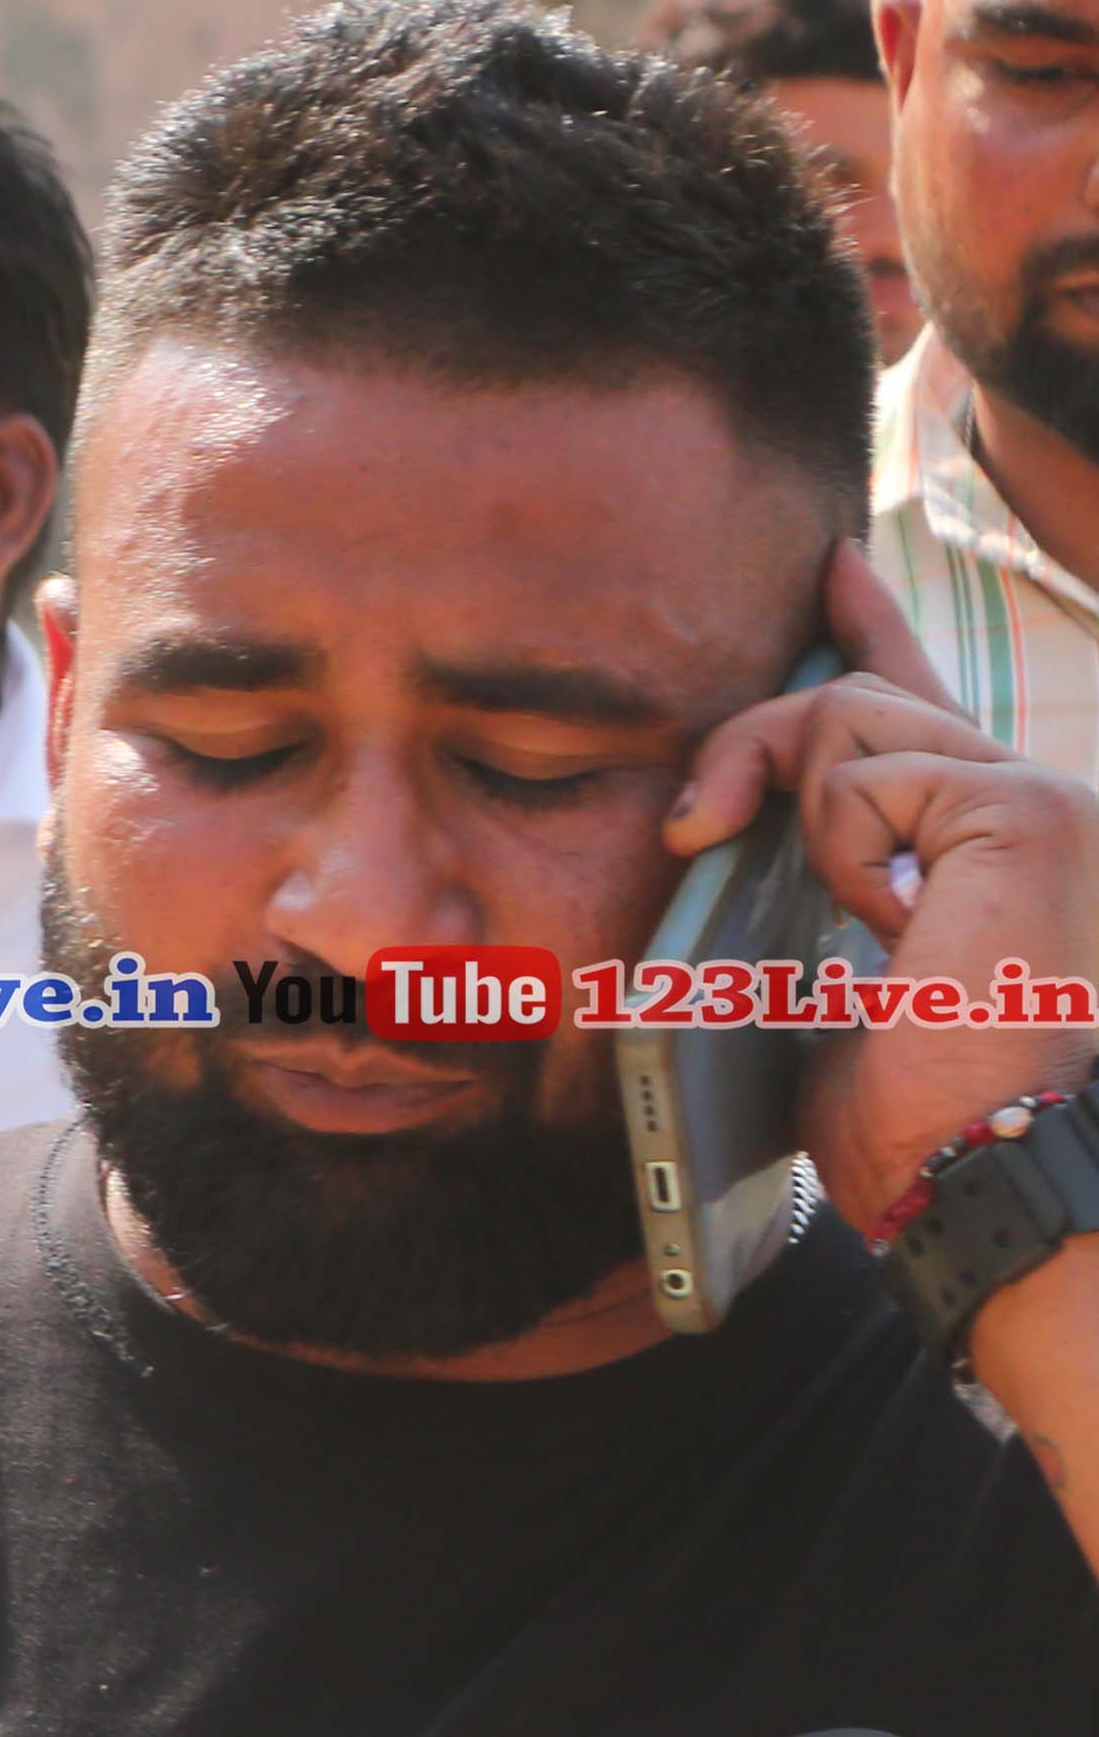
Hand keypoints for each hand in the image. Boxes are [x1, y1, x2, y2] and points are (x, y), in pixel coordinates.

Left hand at [664, 541, 1098, 1235]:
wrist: (971, 1167)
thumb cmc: (908, 1115)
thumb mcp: (827, 979)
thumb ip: (812, 892)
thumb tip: (715, 846)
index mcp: (986, 847)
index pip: (925, 708)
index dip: (871, 630)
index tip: (829, 569)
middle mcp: (1036, 808)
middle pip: (858, 698)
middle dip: (753, 744)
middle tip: (693, 825)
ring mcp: (1044, 800)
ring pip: (849, 717)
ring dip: (804, 817)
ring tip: (858, 918)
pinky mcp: (1025, 808)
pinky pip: (862, 771)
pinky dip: (841, 844)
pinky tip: (893, 920)